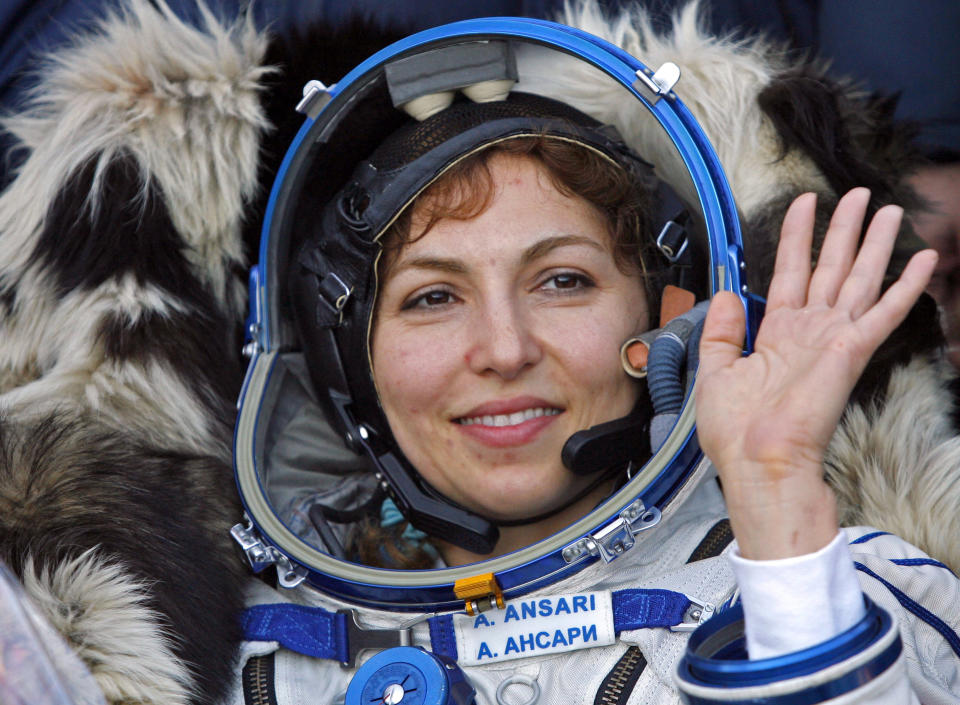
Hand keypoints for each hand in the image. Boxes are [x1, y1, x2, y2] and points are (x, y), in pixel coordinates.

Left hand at [696, 188, 937, 558]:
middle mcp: (810, 331)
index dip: (797, 236)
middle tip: (860, 195)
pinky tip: (925, 261)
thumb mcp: (715, 371)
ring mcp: (833, 339)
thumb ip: (722, 331)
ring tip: (890, 210)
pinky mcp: (851, 351)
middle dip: (845, 229)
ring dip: (875, 244)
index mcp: (778, 334)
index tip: (804, 203)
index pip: (790, 272)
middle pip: (831, 267)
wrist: (755, 461)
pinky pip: (884, 312)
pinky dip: (906, 285)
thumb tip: (727, 294)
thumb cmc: (734, 429)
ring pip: (860, 278)